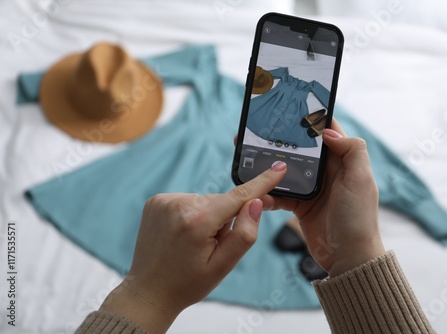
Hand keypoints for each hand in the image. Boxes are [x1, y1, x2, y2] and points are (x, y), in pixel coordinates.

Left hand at [99, 163, 286, 333]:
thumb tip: (256, 202)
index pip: (238, 196)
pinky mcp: (156, 201)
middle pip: (221, 201)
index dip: (262, 182)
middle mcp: (179, 204)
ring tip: (193, 243)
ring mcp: (164, 200)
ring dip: (207, 216)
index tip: (279, 168)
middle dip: (224, 218)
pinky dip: (192, 214)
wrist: (149, 291)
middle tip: (210, 245)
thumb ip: (244, 233)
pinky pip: (188, 201)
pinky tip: (182, 234)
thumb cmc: (188, 283)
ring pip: (205, 201)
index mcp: (197, 222)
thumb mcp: (223, 266)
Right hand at [264, 118, 384, 276]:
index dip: (311, 118)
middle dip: (282, 139)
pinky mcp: (299, 205)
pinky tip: (256, 190)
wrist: (348, 257)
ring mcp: (311, 188)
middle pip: (301, 148)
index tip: (291, 107)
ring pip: (286, 169)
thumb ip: (351, 150)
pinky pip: (280, 193)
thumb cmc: (358, 218)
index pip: (326, 132)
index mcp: (343, 160)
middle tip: (260, 130)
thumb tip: (327, 130)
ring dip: (269, 165)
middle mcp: (326, 171)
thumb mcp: (361, 180)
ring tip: (250, 155)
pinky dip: (268, 192)